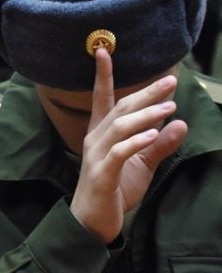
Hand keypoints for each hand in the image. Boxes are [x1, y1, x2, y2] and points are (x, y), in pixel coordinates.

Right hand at [69, 48, 186, 243]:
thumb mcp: (143, 164)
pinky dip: (136, 141)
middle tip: (170, 81)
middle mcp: (95, 140)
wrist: (93, 222)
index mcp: (102, 134)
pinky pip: (119, 152)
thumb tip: (179, 123)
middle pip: (119, 108)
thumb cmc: (115, 190)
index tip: (103, 51)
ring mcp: (96, 156)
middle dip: (144, 92)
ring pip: (119, 127)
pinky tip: (154, 134)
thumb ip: (159, 144)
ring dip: (145, 115)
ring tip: (169, 107)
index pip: (102, 99)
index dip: (102, 75)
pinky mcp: (101, 173)